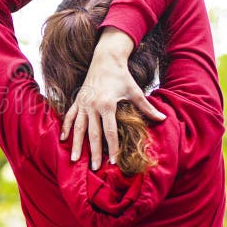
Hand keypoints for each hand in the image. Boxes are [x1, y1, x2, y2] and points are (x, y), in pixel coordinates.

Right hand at [59, 28, 165, 167]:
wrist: (105, 58)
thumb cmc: (121, 75)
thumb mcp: (135, 91)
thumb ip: (147, 107)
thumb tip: (163, 118)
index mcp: (107, 104)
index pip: (109, 131)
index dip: (112, 147)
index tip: (114, 162)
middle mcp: (92, 105)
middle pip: (93, 134)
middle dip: (93, 152)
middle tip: (94, 168)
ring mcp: (83, 103)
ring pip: (78, 128)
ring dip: (76, 144)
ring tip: (74, 159)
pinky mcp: (77, 100)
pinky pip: (69, 116)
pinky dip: (66, 127)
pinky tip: (63, 139)